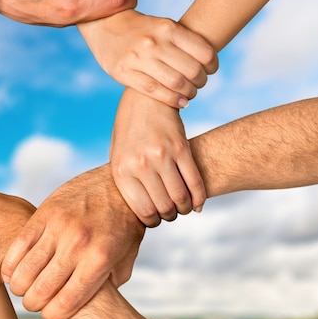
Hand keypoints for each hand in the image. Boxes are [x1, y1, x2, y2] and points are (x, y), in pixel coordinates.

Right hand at [1, 164, 144, 318]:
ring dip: (20, 286)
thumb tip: (95, 300)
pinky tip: (11, 271)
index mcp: (99, 260)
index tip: (49, 315)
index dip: (53, 315)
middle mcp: (78, 244)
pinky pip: (19, 243)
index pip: (66, 302)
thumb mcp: (126, 256)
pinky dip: (11, 263)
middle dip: (33, 304)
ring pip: (26, 269)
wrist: (119, 183)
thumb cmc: (124, 223)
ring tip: (22, 288)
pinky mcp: (45, 212)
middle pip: (42, 289)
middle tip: (33, 303)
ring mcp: (59, 226)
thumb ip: (110, 280)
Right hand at [79, 10, 218, 107]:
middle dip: (201, 82)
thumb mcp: (162, 25)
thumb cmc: (141, 29)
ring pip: (176, 83)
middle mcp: (154, 42)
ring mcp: (138, 58)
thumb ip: (182, 40)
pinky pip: (155, 91)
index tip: (211, 70)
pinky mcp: (124, 72)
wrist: (104, 24)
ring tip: (190, 94)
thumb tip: (208, 63)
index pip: (203, 52)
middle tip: (199, 84)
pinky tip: (181, 102)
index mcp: (168, 27)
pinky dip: (173, 100)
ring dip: (189, 93)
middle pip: (192, 70)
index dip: (212, 65)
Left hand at [111, 88, 205, 225]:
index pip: (142, 211)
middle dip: (170, 215)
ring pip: (180, 198)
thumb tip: (141, 210)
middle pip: (163, 207)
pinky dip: (199, 198)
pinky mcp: (181, 148)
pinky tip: (197, 203)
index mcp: (121, 170)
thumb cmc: (129, 129)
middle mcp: (140, 165)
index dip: (153, 221)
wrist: (144, 97)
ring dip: (185, 208)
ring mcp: (161, 156)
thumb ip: (127, 180)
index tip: (157, 218)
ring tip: (183, 207)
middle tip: (172, 212)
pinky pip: (195, 182)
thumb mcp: (118, 154)